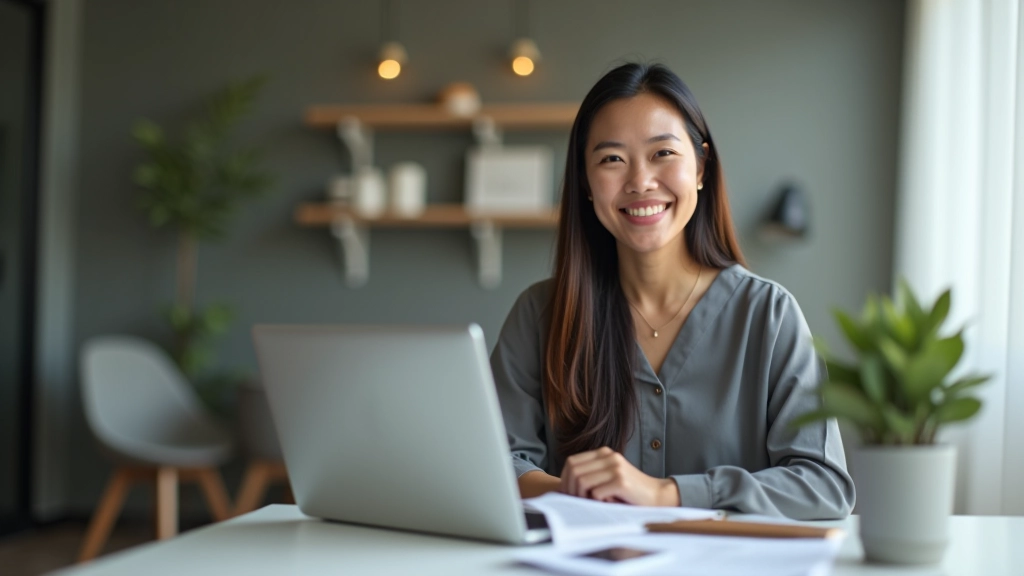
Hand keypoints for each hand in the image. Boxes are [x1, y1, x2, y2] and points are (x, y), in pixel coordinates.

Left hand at [559, 447, 680, 506]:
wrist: (657, 496)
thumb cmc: (629, 491)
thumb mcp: (608, 477)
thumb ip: (590, 476)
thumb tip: (563, 487)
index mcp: (603, 453)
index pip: (572, 462)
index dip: (564, 479)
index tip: (566, 493)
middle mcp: (609, 456)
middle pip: (574, 471)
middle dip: (569, 489)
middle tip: (574, 501)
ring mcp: (615, 468)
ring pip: (582, 482)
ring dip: (581, 496)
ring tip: (588, 504)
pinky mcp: (621, 482)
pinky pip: (596, 493)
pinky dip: (595, 502)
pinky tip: (603, 504)